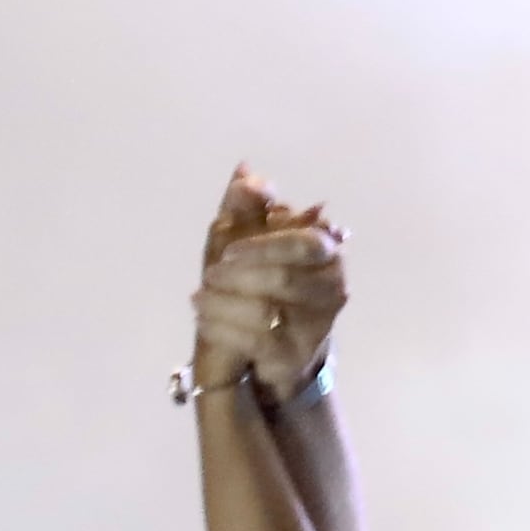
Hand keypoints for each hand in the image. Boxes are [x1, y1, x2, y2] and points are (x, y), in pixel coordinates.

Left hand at [189, 166, 344, 397]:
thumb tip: (244, 173)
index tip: (228, 251)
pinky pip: (255, 341)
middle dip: (239, 275)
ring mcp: (316, 326)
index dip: (264, 245)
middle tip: (208, 274)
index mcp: (326, 250)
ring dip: (224, 303)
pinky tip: (202, 318)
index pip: (302, 244)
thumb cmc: (263, 283)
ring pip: (266, 310)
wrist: (276, 349)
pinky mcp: (295, 357)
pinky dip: (223, 328)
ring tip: (198, 298)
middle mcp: (331, 288)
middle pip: (283, 278)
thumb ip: (248, 207)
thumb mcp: (250, 240)